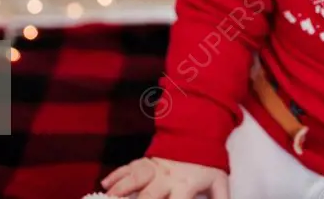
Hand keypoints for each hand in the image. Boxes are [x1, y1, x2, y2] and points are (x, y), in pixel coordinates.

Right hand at [101, 157, 229, 197]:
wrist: (199, 132)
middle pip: (150, 195)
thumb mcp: (219, 182)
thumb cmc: (208, 162)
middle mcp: (167, 178)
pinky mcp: (146, 160)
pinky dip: (116, 174)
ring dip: (121, 189)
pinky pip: (129, 167)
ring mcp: (154, 167)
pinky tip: (105, 184)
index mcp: (185, 185)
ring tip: (108, 197)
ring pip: (135, 178)